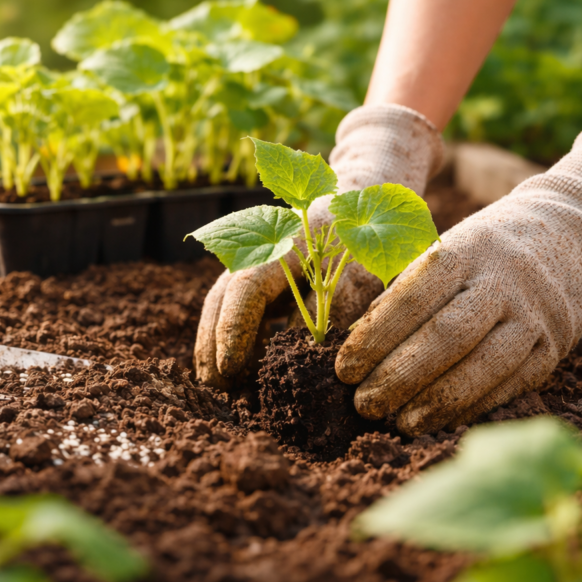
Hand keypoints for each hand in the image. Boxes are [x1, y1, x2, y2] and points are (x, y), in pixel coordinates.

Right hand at [194, 104, 444, 388]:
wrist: (365, 196)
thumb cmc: (368, 235)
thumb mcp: (365, 268)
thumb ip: (339, 306)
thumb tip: (309, 353)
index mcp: (281, 244)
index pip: (245, 289)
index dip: (233, 329)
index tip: (230, 367)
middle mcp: (259, 250)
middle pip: (221, 297)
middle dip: (212, 342)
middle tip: (216, 386)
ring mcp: (256, 262)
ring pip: (224, 302)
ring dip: (215, 341)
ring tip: (218, 384)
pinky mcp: (264, 277)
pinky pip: (239, 306)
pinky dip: (232, 335)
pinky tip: (236, 369)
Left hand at [335, 125, 581, 434]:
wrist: (573, 229)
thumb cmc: (486, 247)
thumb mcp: (448, 247)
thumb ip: (407, 288)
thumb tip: (360, 339)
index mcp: (465, 249)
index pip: (413, 297)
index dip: (374, 338)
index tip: (343, 369)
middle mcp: (503, 280)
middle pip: (447, 336)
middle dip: (398, 376)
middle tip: (362, 404)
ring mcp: (535, 315)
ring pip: (482, 366)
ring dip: (434, 402)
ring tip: (396, 424)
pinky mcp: (555, 345)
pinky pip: (511, 384)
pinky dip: (470, 408)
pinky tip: (437, 422)